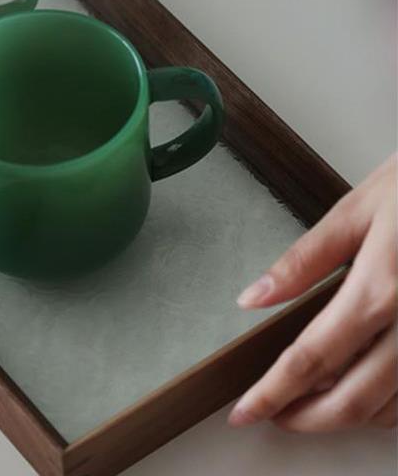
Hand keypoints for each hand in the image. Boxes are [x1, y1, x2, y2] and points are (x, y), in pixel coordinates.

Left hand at [230, 153, 396, 431]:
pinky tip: (360, 389)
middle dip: (306, 417)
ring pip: (391, 407)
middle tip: (273, 414)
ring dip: (345, 415)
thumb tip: (254, 297)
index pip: (312, 358)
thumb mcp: (354, 212)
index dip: (273, 392)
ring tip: (307, 402)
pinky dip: (385, 405)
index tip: (246, 410)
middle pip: (353, 400)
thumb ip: (302, 261)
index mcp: (379, 289)